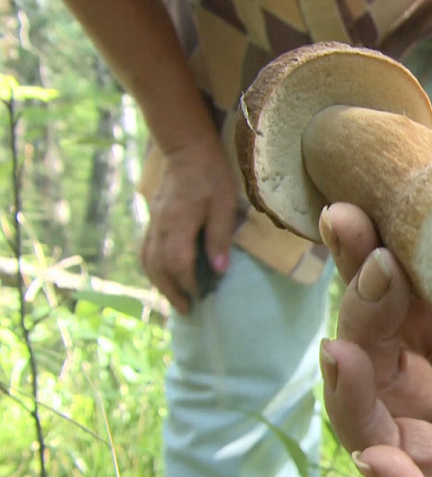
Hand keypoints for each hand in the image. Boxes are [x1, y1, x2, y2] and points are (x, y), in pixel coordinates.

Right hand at [142, 136, 238, 313]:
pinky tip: (165, 278)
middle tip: (188, 310)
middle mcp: (160, 226)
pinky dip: (154, 269)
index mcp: (178, 222)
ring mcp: (154, 223)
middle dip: (172, 292)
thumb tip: (219, 270)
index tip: (203, 295)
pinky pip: (147, 251)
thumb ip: (220, 236)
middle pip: (158, 267)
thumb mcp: (224, 204)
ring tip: (177, 300)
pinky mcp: (153, 220)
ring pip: (148, 261)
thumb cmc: (211, 175)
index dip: (188, 283)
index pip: (177, 262)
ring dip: (160, 284)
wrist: (187, 149)